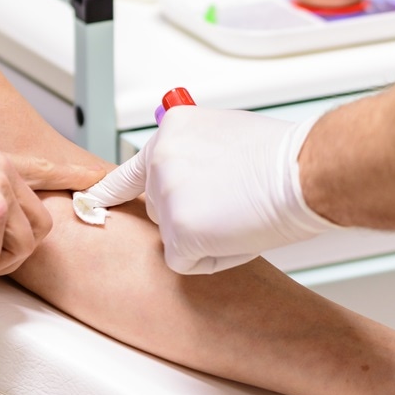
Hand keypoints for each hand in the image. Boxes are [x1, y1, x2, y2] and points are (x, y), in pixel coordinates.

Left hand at [85, 107, 341, 274]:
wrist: (305, 171)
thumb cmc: (282, 156)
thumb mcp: (224, 135)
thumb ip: (193, 155)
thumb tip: (191, 175)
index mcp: (170, 132)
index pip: (128, 171)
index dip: (110, 193)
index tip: (89, 204)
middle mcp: (159, 161)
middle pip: (157, 208)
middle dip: (188, 214)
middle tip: (230, 203)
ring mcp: (165, 196)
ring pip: (173, 236)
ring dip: (203, 236)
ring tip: (240, 212)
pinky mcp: (179, 231)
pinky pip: (185, 262)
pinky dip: (212, 259)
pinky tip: (238, 233)